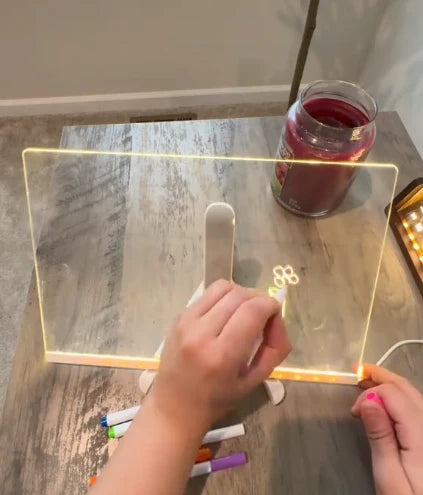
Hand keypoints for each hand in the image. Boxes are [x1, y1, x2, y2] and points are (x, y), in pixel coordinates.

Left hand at [151, 279, 291, 433]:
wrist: (174, 407)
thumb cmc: (217, 400)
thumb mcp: (253, 382)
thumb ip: (274, 350)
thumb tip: (277, 321)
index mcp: (222, 356)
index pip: (253, 311)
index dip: (271, 306)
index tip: (274, 316)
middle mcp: (201, 334)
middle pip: (239, 295)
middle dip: (259, 299)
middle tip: (262, 316)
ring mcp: (186, 323)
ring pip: (223, 287)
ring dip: (241, 294)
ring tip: (244, 312)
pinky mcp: (178, 317)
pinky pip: (207, 294)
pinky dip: (223, 299)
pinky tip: (225, 315)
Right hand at [351, 364, 422, 494]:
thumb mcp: (390, 477)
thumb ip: (380, 437)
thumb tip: (368, 400)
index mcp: (422, 434)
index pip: (393, 394)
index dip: (370, 394)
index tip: (353, 413)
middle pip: (407, 389)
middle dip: (381, 376)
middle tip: (357, 371)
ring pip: (415, 395)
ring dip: (390, 385)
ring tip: (368, 380)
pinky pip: (419, 407)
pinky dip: (401, 397)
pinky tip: (388, 401)